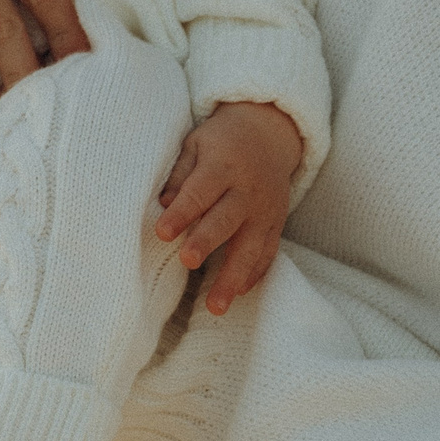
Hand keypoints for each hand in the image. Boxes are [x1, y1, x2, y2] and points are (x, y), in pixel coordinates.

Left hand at [156, 101, 304, 315]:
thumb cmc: (222, 142)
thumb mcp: (196, 144)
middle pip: (226, 219)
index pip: (200, 191)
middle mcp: (248, 190)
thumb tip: (163, 204)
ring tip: (216, 306)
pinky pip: (268, 252)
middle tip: (187, 261)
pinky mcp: (277, 224)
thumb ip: (180, 174)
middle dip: (207, 241)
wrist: (269, 134)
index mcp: (223, 165)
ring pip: (251, 246)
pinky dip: (255, 274)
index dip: (182, 212)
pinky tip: (238, 293)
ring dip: (233, 276)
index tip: (162, 232)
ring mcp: (266, 210)